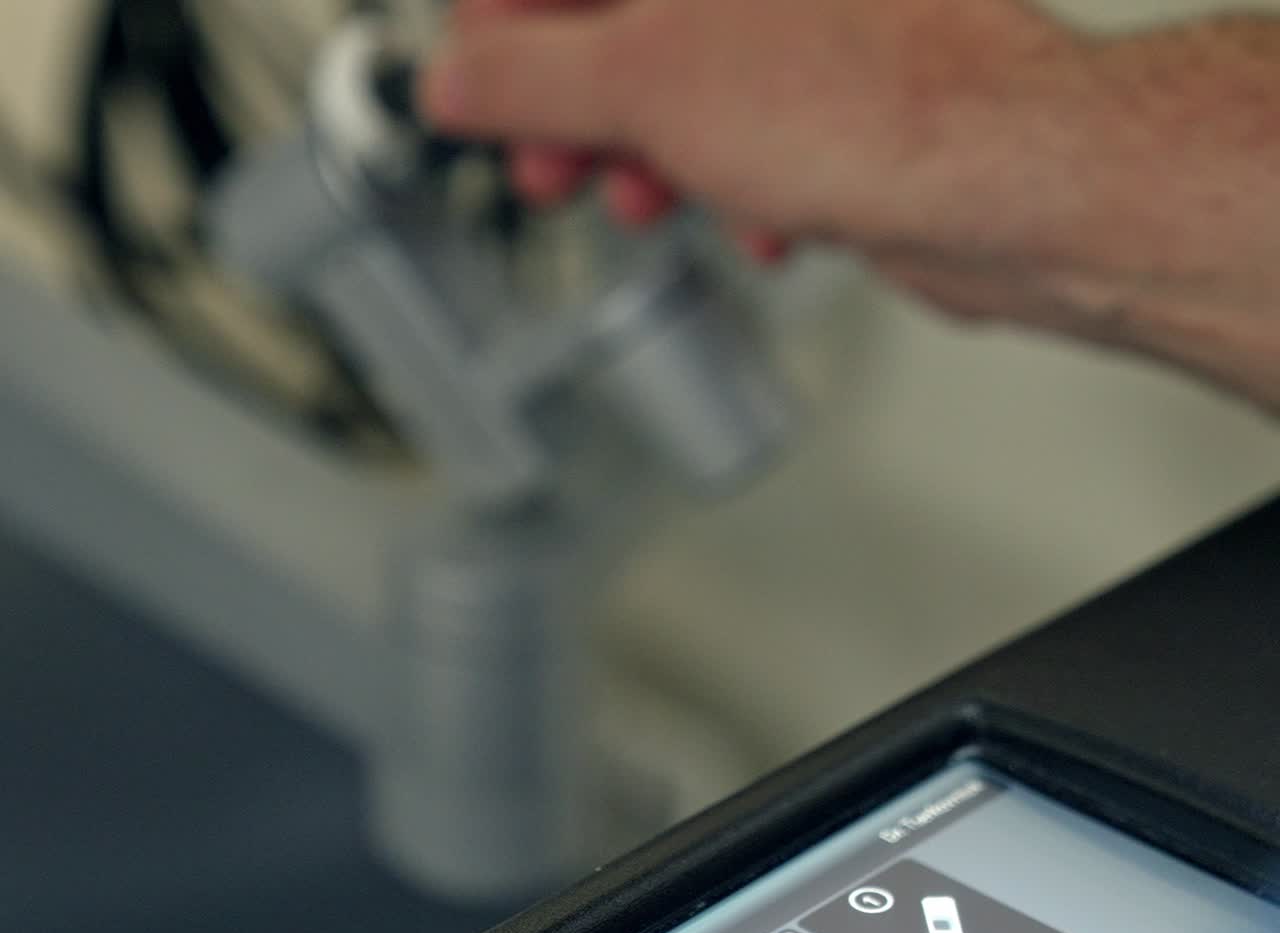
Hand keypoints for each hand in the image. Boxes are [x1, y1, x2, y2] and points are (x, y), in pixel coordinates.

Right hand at [424, 0, 1091, 264]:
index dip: (500, 29)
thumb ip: (529, 79)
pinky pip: (750, 132)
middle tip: (549, 166)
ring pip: (683, 86)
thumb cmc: (868, 106)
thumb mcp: (645, 85)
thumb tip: (454, 80)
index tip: (475, 91)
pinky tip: (757, 219)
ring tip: (646, 200)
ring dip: (652, 158)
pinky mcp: (838, 94)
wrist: (1006, 184)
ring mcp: (804, 24)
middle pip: (617, 23)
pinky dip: (734, 181)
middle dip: (576, 109)